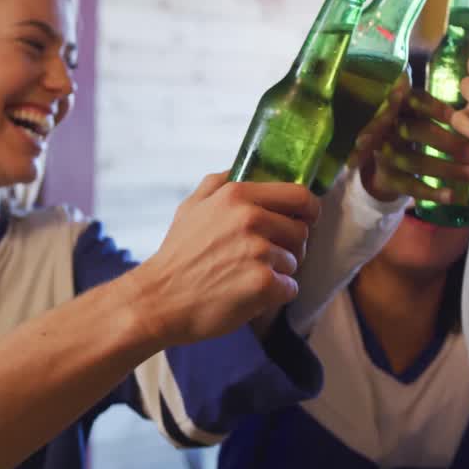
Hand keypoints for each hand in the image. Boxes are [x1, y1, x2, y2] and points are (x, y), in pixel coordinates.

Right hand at [130, 173, 320, 347]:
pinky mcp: (263, 283)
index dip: (309, 210)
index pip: (299, 195)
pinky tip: (250, 295)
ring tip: (245, 276)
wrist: (158, 300)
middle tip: (264, 258)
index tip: (306, 220)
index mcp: (237, 195)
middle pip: (301, 232)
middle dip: (288, 247)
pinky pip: (290, 288)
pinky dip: (275, 295)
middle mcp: (251, 219)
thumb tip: (239, 168)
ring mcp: (259, 251)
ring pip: (294, 262)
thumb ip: (217, 183)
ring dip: (277, 273)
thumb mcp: (190, 207)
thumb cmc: (176, 255)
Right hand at [351, 75, 468, 202]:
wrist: (382, 158)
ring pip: (414, 161)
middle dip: (446, 142)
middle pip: (415, 131)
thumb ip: (446, 111)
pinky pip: (410, 186)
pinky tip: (451, 196)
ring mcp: (384, 153)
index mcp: (399, 105)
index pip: (417, 103)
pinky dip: (432, 192)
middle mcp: (387, 127)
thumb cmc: (413, 128)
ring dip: (445, 169)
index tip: (458, 117)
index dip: (437, 110)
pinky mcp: (386, 177)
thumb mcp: (424, 114)